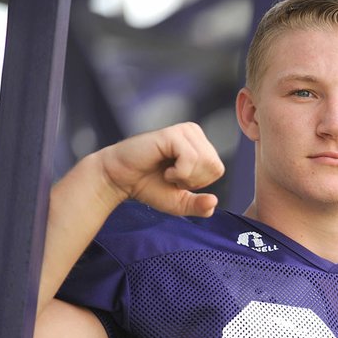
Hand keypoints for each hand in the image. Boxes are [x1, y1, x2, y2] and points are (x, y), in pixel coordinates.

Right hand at [97, 122, 224, 216]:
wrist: (119, 179)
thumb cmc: (148, 186)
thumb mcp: (179, 202)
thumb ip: (198, 206)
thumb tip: (214, 203)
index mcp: (199, 145)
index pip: (218, 169)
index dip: (198, 183)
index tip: (176, 179)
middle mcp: (194, 133)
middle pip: (214, 166)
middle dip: (192, 180)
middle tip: (171, 175)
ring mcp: (184, 131)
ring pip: (205, 162)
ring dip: (184, 176)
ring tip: (167, 171)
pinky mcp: (172, 134)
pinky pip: (191, 158)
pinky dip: (178, 172)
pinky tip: (164, 169)